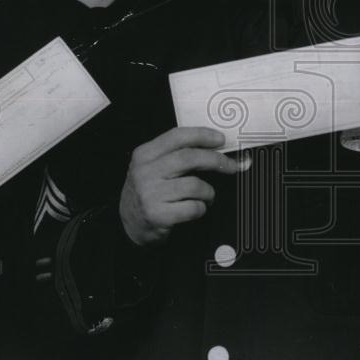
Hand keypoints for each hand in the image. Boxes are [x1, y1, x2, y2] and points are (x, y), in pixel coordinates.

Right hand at [119, 127, 246, 246]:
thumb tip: (216, 146)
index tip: (221, 139)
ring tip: (207, 196)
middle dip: (216, 160)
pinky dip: (201, 208)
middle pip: (190, 158)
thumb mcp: (152, 166)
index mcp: (145, 154)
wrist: (129, 224)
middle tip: (231, 166)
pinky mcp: (157, 214)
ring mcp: (150, 193)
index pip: (177, 136)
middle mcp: (145, 171)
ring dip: (208, 191)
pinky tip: (196, 208)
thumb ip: (177, 154)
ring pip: (195, 185)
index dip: (203, 135)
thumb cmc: (148, 192)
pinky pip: (192, 207)